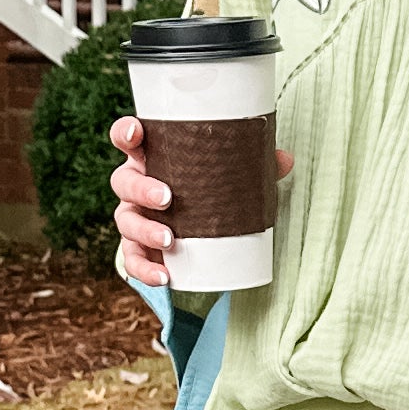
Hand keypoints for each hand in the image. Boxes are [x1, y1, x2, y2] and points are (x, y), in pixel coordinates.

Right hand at [112, 112, 288, 295]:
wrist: (199, 229)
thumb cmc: (209, 188)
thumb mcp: (229, 173)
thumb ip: (254, 163)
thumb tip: (285, 159)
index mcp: (151, 157)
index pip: (127, 138)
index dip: (125, 133)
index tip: (136, 134)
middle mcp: (134, 185)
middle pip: (124, 183)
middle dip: (141, 189)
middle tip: (168, 198)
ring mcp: (133, 217)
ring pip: (125, 222)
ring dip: (144, 230)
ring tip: (170, 240)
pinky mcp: (138, 248)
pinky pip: (133, 260)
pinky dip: (144, 270)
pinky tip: (164, 276)